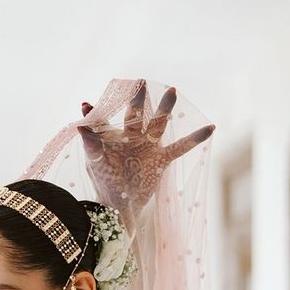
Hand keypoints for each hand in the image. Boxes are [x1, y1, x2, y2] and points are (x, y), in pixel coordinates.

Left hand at [79, 81, 214, 218]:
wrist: (120, 206)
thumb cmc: (104, 184)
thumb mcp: (96, 163)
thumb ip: (90, 143)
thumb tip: (79, 125)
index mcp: (113, 137)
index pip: (104, 120)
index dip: (95, 112)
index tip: (85, 104)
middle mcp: (132, 137)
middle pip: (137, 114)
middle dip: (139, 99)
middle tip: (141, 82)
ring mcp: (148, 146)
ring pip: (159, 123)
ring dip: (166, 108)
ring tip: (172, 91)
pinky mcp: (161, 159)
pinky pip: (180, 147)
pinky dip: (195, 138)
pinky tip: (210, 127)